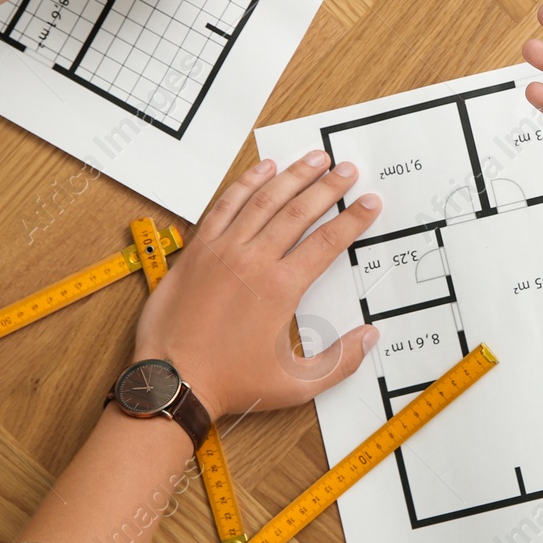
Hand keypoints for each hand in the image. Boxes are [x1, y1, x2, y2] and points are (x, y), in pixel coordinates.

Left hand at [132, 152, 382, 415]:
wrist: (173, 382)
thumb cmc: (232, 384)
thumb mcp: (296, 384)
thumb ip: (339, 361)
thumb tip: (370, 337)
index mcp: (281, 288)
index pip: (327, 242)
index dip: (353, 219)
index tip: (370, 202)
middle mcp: (253, 261)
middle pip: (299, 211)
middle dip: (328, 186)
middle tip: (348, 168)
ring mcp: (222, 251)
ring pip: (263, 201)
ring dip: (292, 176)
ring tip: (314, 158)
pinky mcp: (197, 251)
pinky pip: (224, 206)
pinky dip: (244, 184)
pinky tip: (263, 169)